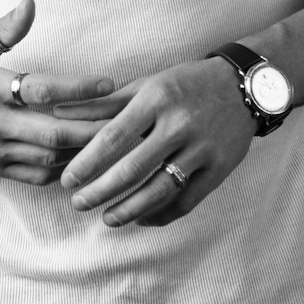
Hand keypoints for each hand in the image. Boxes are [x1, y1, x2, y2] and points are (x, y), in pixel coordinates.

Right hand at [0, 0, 114, 185]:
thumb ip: (5, 28)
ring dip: (84, 152)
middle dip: (94, 130)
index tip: (110, 84)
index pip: (43, 90)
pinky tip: (85, 157)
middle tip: (127, 121)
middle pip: (54, 134)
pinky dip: (64, 170)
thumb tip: (30, 3)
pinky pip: (37, 176)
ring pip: (50, 160)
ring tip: (115, 141)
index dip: (80, 88)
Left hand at [57, 57, 256, 226]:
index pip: (113, 137)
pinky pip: (187, 201)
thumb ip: (104, 104)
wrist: (243, 87)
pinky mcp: (219, 169)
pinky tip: (142, 219)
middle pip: (132, 169)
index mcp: (156, 99)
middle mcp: (179, 125)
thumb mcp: (146, 84)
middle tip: (78, 203)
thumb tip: (60, 113)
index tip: (67, 180)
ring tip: (107, 219)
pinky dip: (161, 215)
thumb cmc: (185, 83)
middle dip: (100, 191)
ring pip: (159, 191)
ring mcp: (202, 149)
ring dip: (128, 210)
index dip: (86, 163)